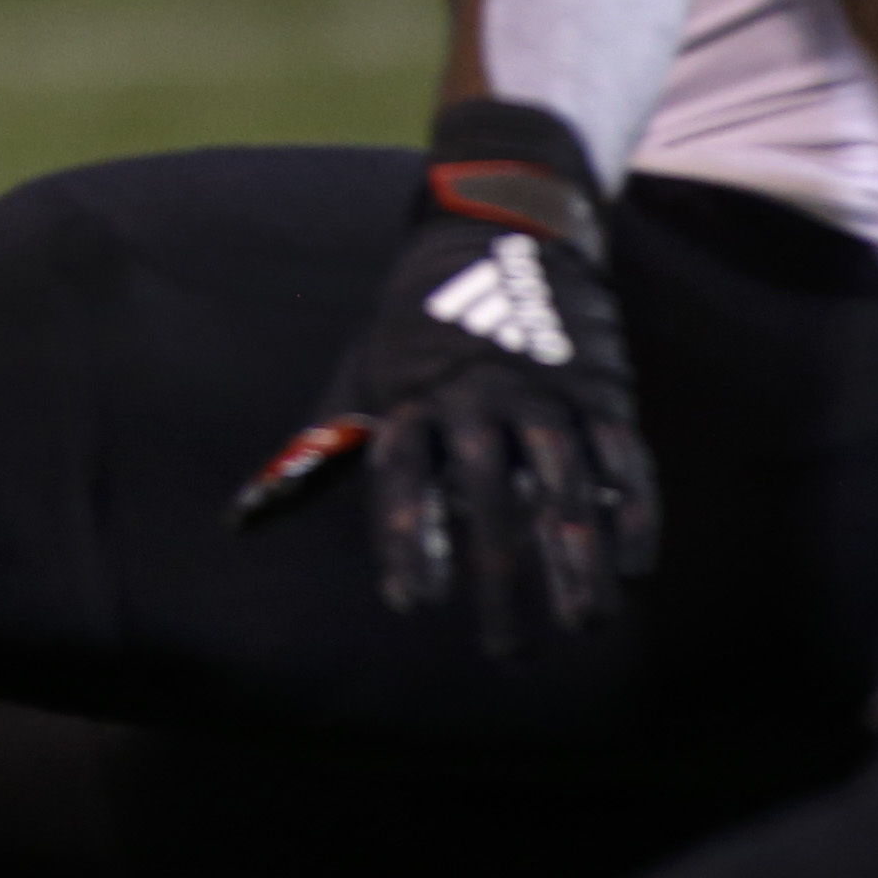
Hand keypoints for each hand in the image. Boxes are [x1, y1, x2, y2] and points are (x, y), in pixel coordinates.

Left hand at [234, 99, 659, 653]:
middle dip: (501, 578)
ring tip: (584, 622)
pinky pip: (625, 455)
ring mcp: (547, 389)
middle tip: (507, 653)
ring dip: (577, 559)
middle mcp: (478, 396)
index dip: (406, 540)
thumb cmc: (415, 323)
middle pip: (490, 497)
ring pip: (566, 484)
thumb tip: (243, 519)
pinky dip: (634, 511)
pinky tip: (635, 567)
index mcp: (412, 396)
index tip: (413, 605)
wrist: (500, 225)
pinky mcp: (603, 384)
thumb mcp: (359, 373)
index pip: (402, 479)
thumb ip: (319, 450)